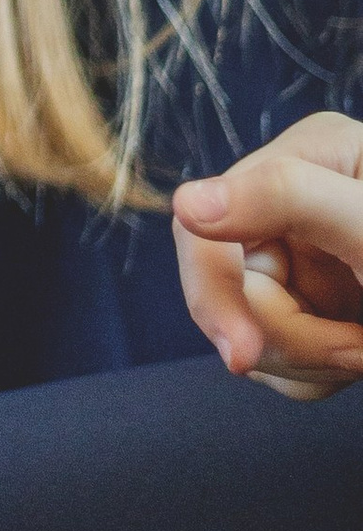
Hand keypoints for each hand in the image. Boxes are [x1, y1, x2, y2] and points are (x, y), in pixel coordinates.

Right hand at [172, 115, 362, 395]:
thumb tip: (185, 204)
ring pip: (250, 335)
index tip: (241, 357)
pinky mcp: (317, 306)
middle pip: (227, 291)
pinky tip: (361, 353)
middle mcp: (294, 204)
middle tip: (360, 351)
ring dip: (310, 363)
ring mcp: (304, 258)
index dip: (214, 297)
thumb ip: (287, 198)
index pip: (206, 228)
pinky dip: (317, 374)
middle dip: (288, 337)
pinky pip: (280, 362)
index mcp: (306, 156)